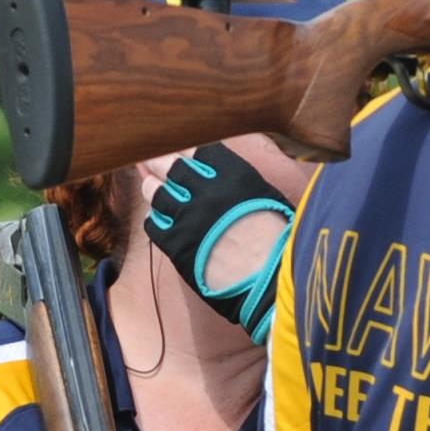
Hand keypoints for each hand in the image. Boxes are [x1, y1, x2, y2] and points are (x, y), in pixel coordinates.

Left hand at [140, 142, 293, 342]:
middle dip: (157, 162)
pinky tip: (160, 220)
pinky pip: (152, 225)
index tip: (179, 151)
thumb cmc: (281, 242)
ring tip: (153, 188)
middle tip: (149, 160)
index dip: (185, 150)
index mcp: (233, 174)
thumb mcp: (269, 197)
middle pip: (168, 165)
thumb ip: (241, 181)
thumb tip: (226, 175)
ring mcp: (187, 216)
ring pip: (155, 192)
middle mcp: (206, 190)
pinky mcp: (174, 243)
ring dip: (153, 188)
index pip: (198, 150)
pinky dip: (154, 219)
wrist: (272, 280)